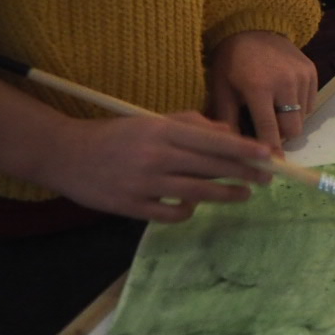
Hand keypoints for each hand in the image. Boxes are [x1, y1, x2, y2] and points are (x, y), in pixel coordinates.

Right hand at [33, 112, 273, 220]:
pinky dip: (189, 211)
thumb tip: (229, 133)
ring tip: (244, 194)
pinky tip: (196, 206)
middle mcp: (155, 156)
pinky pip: (173, 213)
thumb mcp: (153, 121)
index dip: (243, 149)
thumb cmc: (117, 135)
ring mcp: (143, 183)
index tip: (268, 155)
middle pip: (211, 167)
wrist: (65, 154)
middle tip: (266, 178)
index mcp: (162, 131)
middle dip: (244, 173)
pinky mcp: (131, 206)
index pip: (212, 140)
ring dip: (227, 195)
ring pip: (198, 193)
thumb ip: (192, 124)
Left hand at [206, 30, 316, 148]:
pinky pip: (310, 104)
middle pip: (292, 129)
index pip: (269, 130)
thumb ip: (227, 121)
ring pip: (302, 118)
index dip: (269, 151)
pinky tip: (283, 98)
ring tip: (273, 112)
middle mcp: (284, 83)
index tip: (269, 166)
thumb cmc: (231, 61)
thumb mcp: (221, 89)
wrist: (252, 27)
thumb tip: (233, 152)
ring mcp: (301, 77)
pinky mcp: (312, 72)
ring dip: (289, 122)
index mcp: (258, 88)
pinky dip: (298, 108)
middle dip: (281, 137)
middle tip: (268, 133)